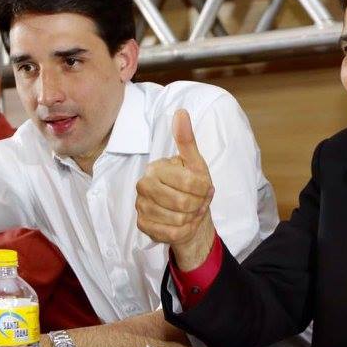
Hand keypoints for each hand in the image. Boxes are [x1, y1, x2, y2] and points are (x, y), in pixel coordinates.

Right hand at [136, 109, 215, 269]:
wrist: (187, 214)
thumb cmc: (192, 187)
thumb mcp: (195, 164)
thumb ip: (187, 140)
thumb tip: (181, 112)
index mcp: (156, 168)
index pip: (189, 182)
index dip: (204, 189)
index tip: (205, 189)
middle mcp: (143, 186)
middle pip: (182, 203)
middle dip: (198, 205)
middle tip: (200, 202)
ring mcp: (141, 207)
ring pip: (178, 220)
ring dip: (192, 218)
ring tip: (192, 212)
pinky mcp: (143, 225)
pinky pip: (171, 234)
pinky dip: (184, 231)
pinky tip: (185, 224)